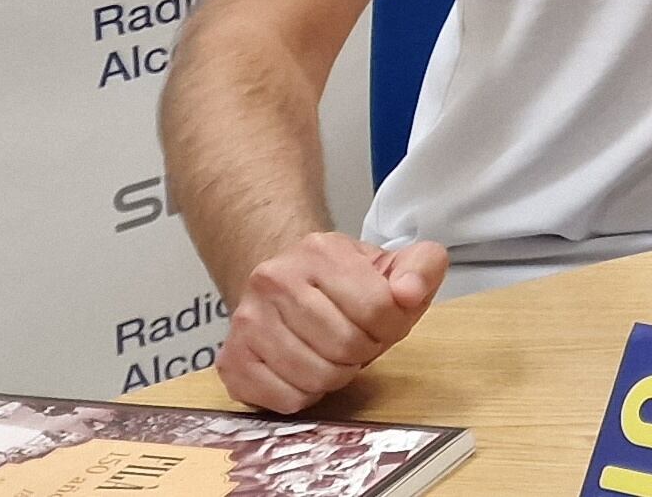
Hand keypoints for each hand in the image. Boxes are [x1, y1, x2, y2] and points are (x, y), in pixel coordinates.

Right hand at [219, 233, 448, 410]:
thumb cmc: (346, 282)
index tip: (386, 322)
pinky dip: (307, 395)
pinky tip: (306, 369)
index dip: (393, 325)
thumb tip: (409, 294)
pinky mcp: (230, 361)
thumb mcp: (393, 263)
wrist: (285, 286)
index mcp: (320, 251)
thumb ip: (421, 268)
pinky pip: (285, 400)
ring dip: (337, 375)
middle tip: (359, 341)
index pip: (377, 307)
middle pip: (345, 346)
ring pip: (315, 377)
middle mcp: (274, 280)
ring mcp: (246, 321)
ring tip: (334, 355)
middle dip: (365, 352)